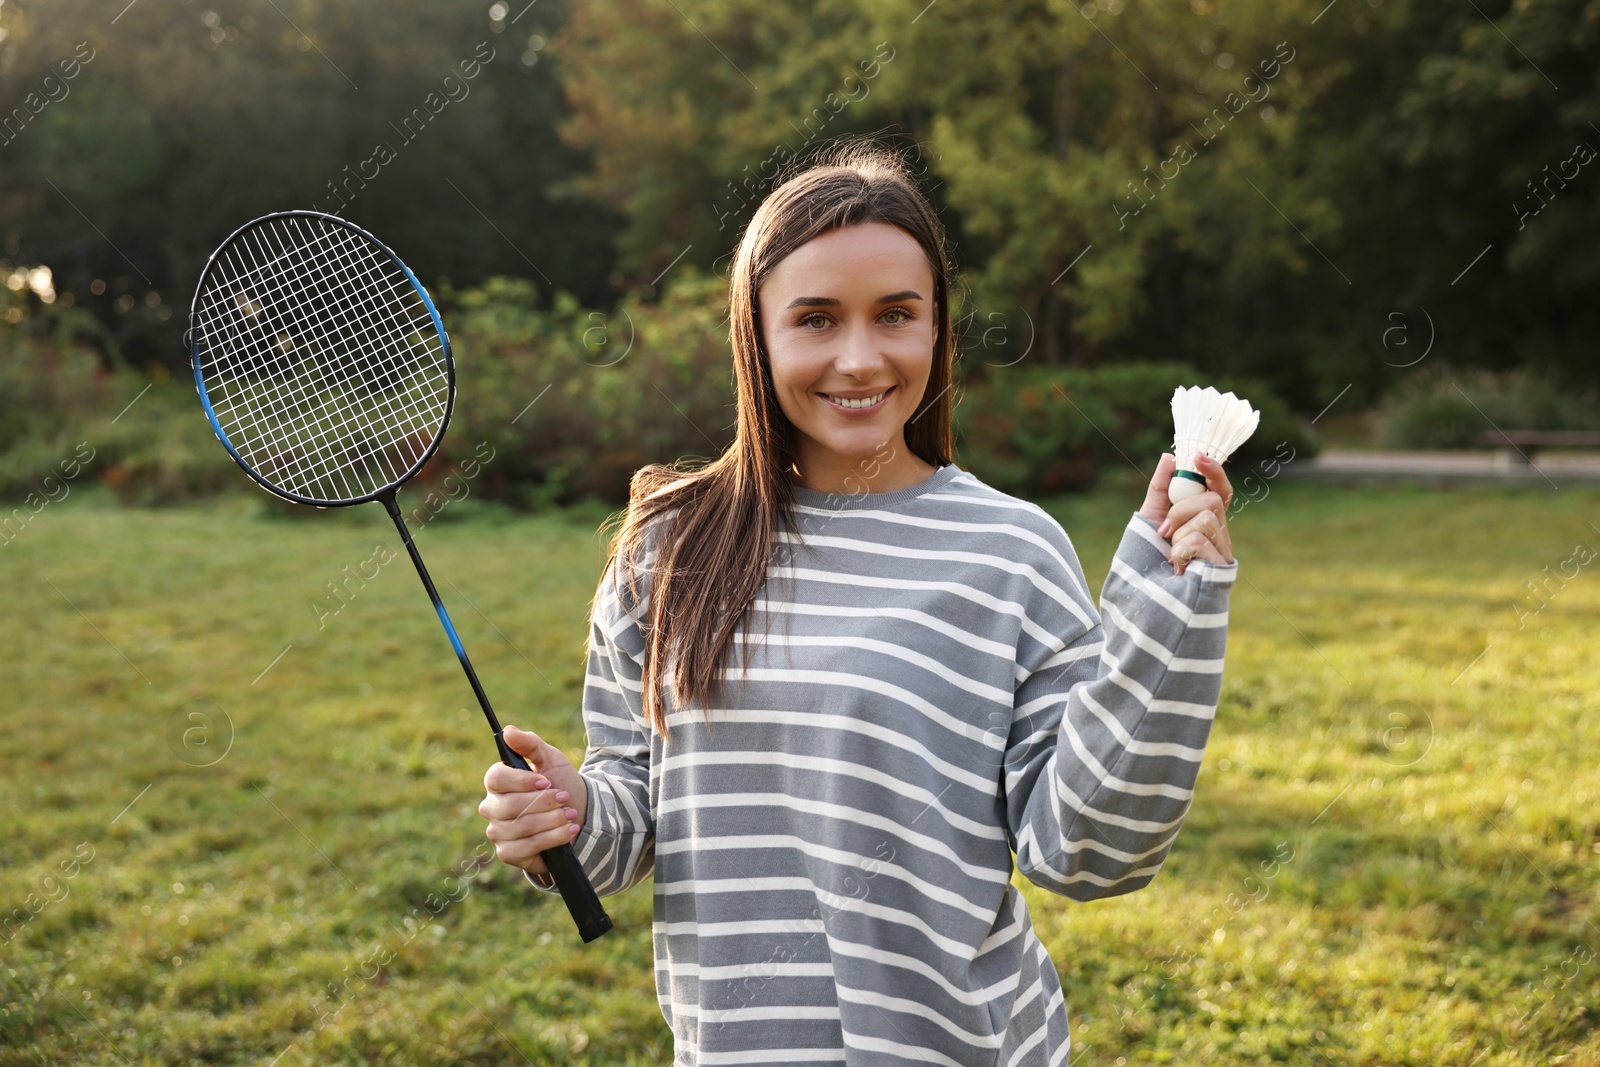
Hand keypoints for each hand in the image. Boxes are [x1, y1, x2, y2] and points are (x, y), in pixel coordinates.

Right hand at [479, 725, 587, 878]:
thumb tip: (508, 730)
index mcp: (497, 782)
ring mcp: (498, 832)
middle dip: (543, 803)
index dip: (522, 781)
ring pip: (521, 827)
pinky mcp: (508, 853)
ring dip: (552, 820)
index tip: (546, 781)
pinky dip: (552, 838)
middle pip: (510, 806)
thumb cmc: (559, 783)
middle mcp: (492, 807)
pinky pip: (526, 847)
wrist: (578, 814)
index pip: (496, 778)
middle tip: (563, 798)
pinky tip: (567, 831)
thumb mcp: (550, 759)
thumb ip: (530, 744)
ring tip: (569, 814)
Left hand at [1137, 452, 1234, 575]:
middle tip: (1165, 532)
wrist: (1145, 602)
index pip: (1220, 491)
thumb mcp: (1150, 520)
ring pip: (1207, 518)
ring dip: (1179, 534)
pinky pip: (1200, 540)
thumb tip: (1168, 456)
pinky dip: (1180, 550)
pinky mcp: (1220, 569)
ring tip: (1171, 555)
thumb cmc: (1150, 563)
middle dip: (1181, 511)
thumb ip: (1161, 490)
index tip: (1197, 457)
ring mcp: (1222, 553)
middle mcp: (1220, 536)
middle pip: (1212, 501)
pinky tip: (1177, 567)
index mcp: (1205, 522)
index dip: (1214, 471)